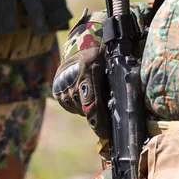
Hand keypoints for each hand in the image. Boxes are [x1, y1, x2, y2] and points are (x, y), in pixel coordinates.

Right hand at [53, 9, 110, 139]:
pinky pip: (71, 108)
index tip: (105, 134)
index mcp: (89, 72)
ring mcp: (62, 86)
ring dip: (88, 108)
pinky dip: (79, 105)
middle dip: (98, 113)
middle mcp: (72, 80)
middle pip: (86, 111)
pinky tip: (83, 92)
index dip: (100, 123)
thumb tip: (123, 111)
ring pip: (79, 111)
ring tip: (92, 92)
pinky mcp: (56, 90)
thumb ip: (114, 86)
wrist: (81, 43)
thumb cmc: (103, 55)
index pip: (92, 105)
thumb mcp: (112, 66)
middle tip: (105, 102)